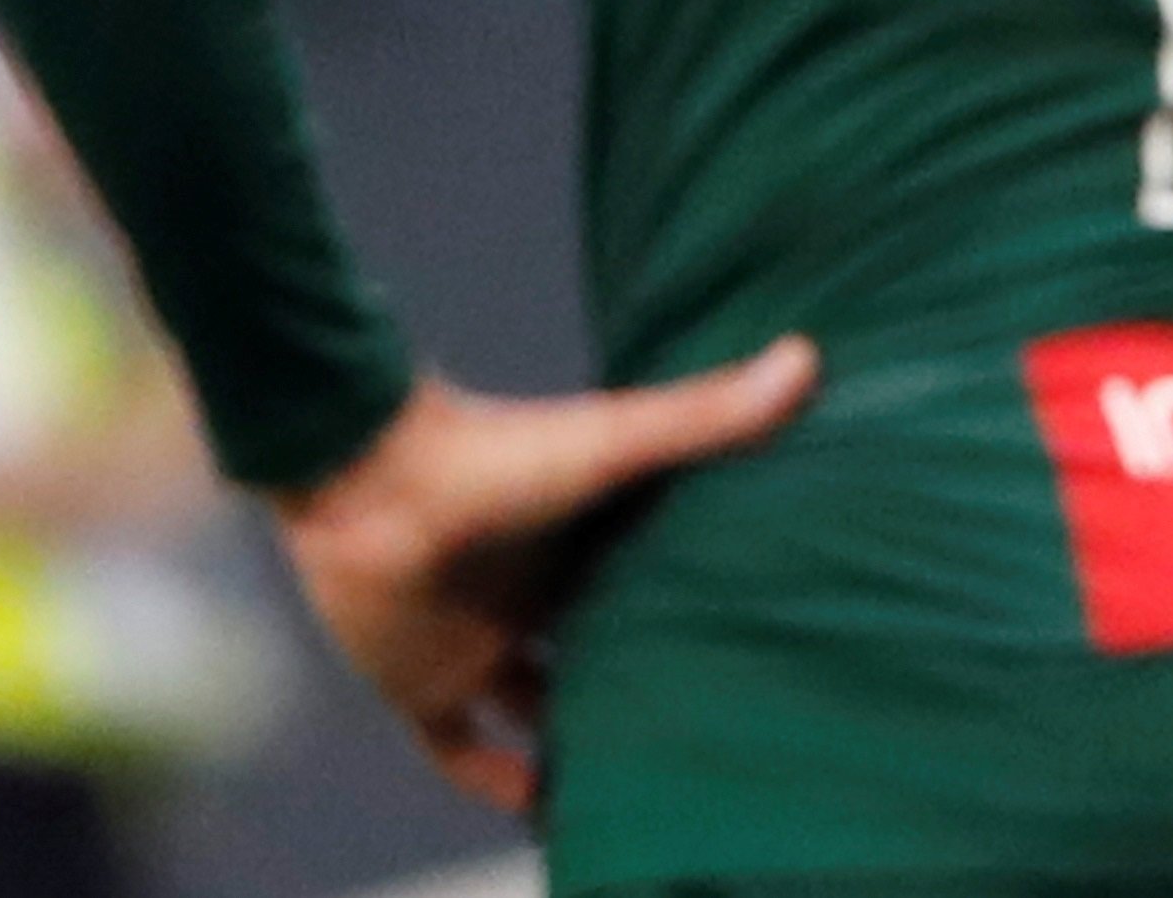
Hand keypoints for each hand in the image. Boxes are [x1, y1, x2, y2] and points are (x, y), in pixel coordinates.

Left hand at [271, 337, 818, 812]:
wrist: (366, 479)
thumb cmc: (496, 451)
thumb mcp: (617, 440)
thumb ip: (705, 414)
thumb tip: (806, 358)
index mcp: (577, 535)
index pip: (642, 572)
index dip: (689, 596)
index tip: (750, 620)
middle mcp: (530, 590)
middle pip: (595, 643)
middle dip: (638, 672)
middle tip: (707, 710)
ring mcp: (476, 640)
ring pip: (537, 703)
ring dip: (578, 737)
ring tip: (643, 772)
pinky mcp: (425, 685)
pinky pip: (465, 753)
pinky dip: (503, 784)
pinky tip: (551, 814)